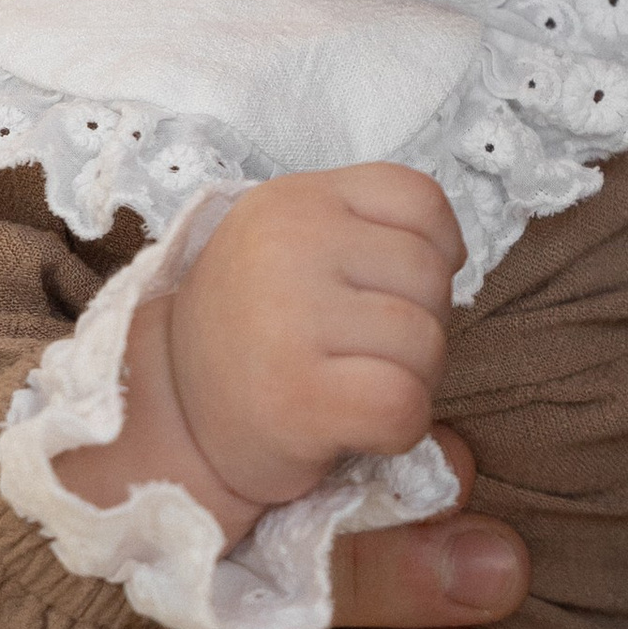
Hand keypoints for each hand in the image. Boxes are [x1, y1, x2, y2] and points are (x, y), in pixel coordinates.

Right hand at [172, 166, 464, 512]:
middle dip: (418, 323)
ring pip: (426, 343)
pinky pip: (404, 405)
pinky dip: (399, 429)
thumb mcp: (296, 248)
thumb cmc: (257, 333)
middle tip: (357, 353)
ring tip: (348, 386)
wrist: (173, 416)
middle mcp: (287, 245)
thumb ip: (367, 232)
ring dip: (409, 379)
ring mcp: (289, 318)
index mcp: (293, 200)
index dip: (432, 252)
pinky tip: (353, 427)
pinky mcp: (297, 396)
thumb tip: (454, 259)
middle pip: (431, 276)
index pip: (419, 200)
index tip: (388, 291)